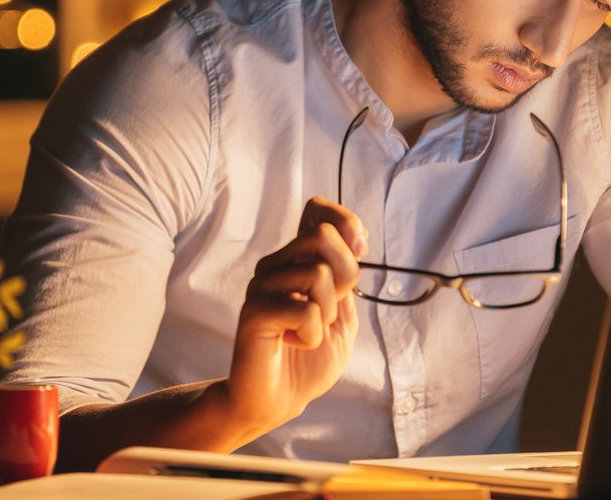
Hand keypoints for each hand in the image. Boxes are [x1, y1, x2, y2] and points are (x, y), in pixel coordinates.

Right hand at [224, 197, 366, 433]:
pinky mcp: (254, 313)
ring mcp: (261, 286)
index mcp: (296, 260)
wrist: (279, 401)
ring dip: (326, 314)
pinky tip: (293, 343)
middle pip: (323, 236)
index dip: (345, 223)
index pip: (316, 210)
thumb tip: (355, 238)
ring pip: (318, 274)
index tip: (357, 252)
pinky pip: (305, 310)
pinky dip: (312, 336)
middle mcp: (275, 265)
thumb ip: (347, 278)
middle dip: (345, 276)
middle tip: (328, 311)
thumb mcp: (343, 315)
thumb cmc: (308, 360)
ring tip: (307, 333)